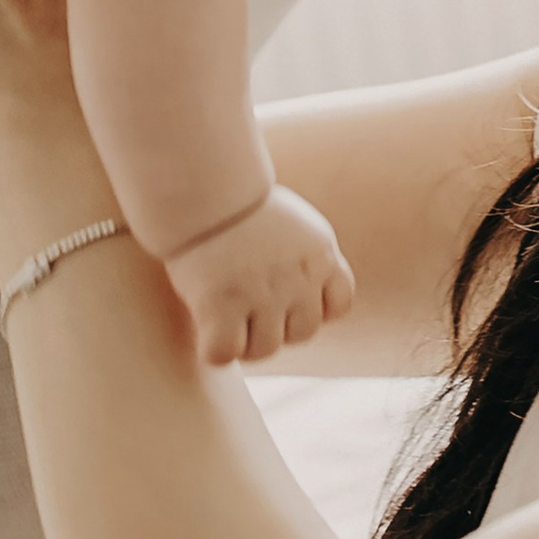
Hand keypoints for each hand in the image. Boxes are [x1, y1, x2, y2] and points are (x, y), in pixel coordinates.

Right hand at [165, 186, 355, 365]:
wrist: (200, 185)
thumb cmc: (237, 204)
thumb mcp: (293, 224)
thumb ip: (307, 259)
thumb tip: (304, 299)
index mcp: (320, 255)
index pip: (338, 306)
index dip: (313, 308)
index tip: (287, 297)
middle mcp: (298, 278)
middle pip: (303, 334)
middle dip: (278, 327)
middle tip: (247, 308)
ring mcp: (262, 293)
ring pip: (266, 349)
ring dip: (245, 343)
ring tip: (224, 318)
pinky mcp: (222, 304)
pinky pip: (224, 353)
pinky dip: (213, 349)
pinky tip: (204, 327)